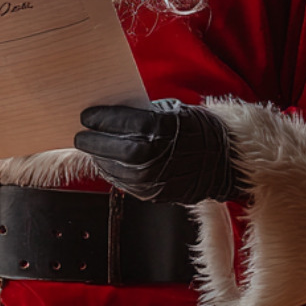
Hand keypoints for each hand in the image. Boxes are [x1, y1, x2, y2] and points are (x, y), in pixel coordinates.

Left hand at [74, 100, 236, 204]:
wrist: (225, 160)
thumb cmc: (199, 130)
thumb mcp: (172, 111)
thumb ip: (142, 113)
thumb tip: (112, 114)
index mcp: (158, 128)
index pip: (118, 122)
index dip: (99, 119)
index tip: (87, 116)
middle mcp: (154, 155)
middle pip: (111, 148)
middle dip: (92, 141)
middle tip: (80, 135)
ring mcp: (153, 178)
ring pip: (114, 169)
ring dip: (99, 158)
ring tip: (93, 149)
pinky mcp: (154, 194)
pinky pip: (125, 184)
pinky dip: (113, 173)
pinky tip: (108, 164)